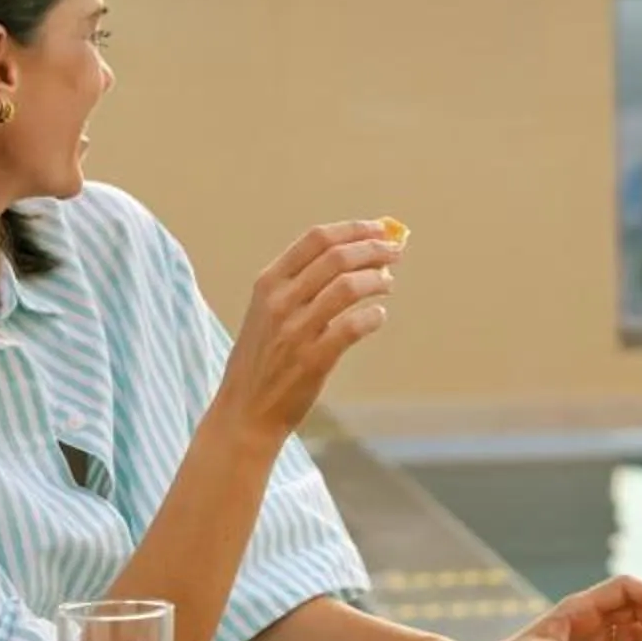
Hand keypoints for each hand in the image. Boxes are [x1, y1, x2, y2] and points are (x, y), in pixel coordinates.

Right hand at [211, 220, 400, 445]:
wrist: (245, 411)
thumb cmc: (264, 358)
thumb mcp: (268, 311)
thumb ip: (303, 283)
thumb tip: (356, 253)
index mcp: (268, 283)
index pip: (315, 239)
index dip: (353, 229)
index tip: (380, 229)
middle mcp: (279, 302)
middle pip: (336, 257)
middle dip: (373, 249)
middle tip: (395, 252)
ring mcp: (294, 331)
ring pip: (347, 287)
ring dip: (376, 280)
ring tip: (387, 284)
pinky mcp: (312, 360)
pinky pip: (352, 327)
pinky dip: (372, 317)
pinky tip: (378, 316)